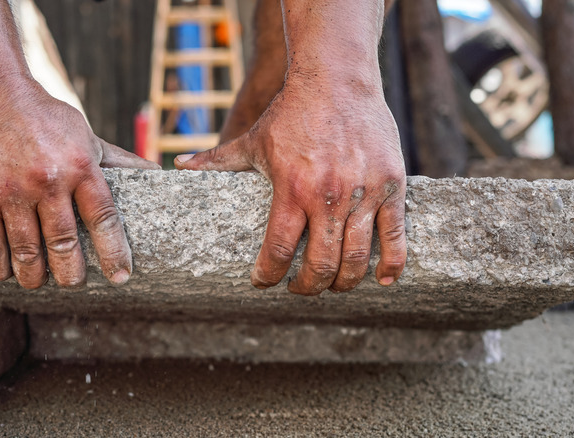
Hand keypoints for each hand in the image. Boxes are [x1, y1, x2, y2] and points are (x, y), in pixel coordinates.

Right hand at [0, 81, 158, 288]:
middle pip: (64, 243)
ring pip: (26, 250)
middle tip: (72, 282)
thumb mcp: (87, 135)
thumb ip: (120, 161)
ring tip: (38, 281)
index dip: (114, 251)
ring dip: (34, 275)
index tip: (120, 276)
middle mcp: (48, 180)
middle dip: (70, 273)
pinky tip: (3, 274)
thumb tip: (158, 173)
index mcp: (80, 166)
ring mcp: (12, 190)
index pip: (104, 218)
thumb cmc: (44, 117)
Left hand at [175, 77, 406, 294]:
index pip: (277, 250)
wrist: (337, 79)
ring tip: (333, 284)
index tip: (263, 282)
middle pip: (320, 265)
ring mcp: (363, 192)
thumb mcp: (251, 140)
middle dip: (307, 287)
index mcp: (291, 189)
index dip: (268, 275)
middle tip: (300, 288)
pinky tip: (383, 280)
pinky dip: (392, 264)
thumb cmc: (291, 112)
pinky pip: (395, 235)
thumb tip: (179, 166)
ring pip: (356, 257)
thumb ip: (216, 160)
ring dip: (343, 282)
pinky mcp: (391, 185)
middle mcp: (328, 196)